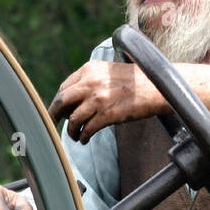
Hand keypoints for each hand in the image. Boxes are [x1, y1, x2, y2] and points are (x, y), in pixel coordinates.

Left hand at [49, 61, 165, 142]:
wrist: (156, 87)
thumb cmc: (134, 81)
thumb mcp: (108, 71)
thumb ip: (90, 79)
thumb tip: (74, 97)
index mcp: (89, 70)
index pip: (65, 88)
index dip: (59, 102)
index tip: (58, 111)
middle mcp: (90, 83)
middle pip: (62, 101)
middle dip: (54, 115)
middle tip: (53, 124)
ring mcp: (98, 99)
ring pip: (73, 119)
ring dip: (71, 131)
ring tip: (75, 136)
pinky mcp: (107, 115)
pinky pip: (87, 129)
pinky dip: (83, 137)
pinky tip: (85, 139)